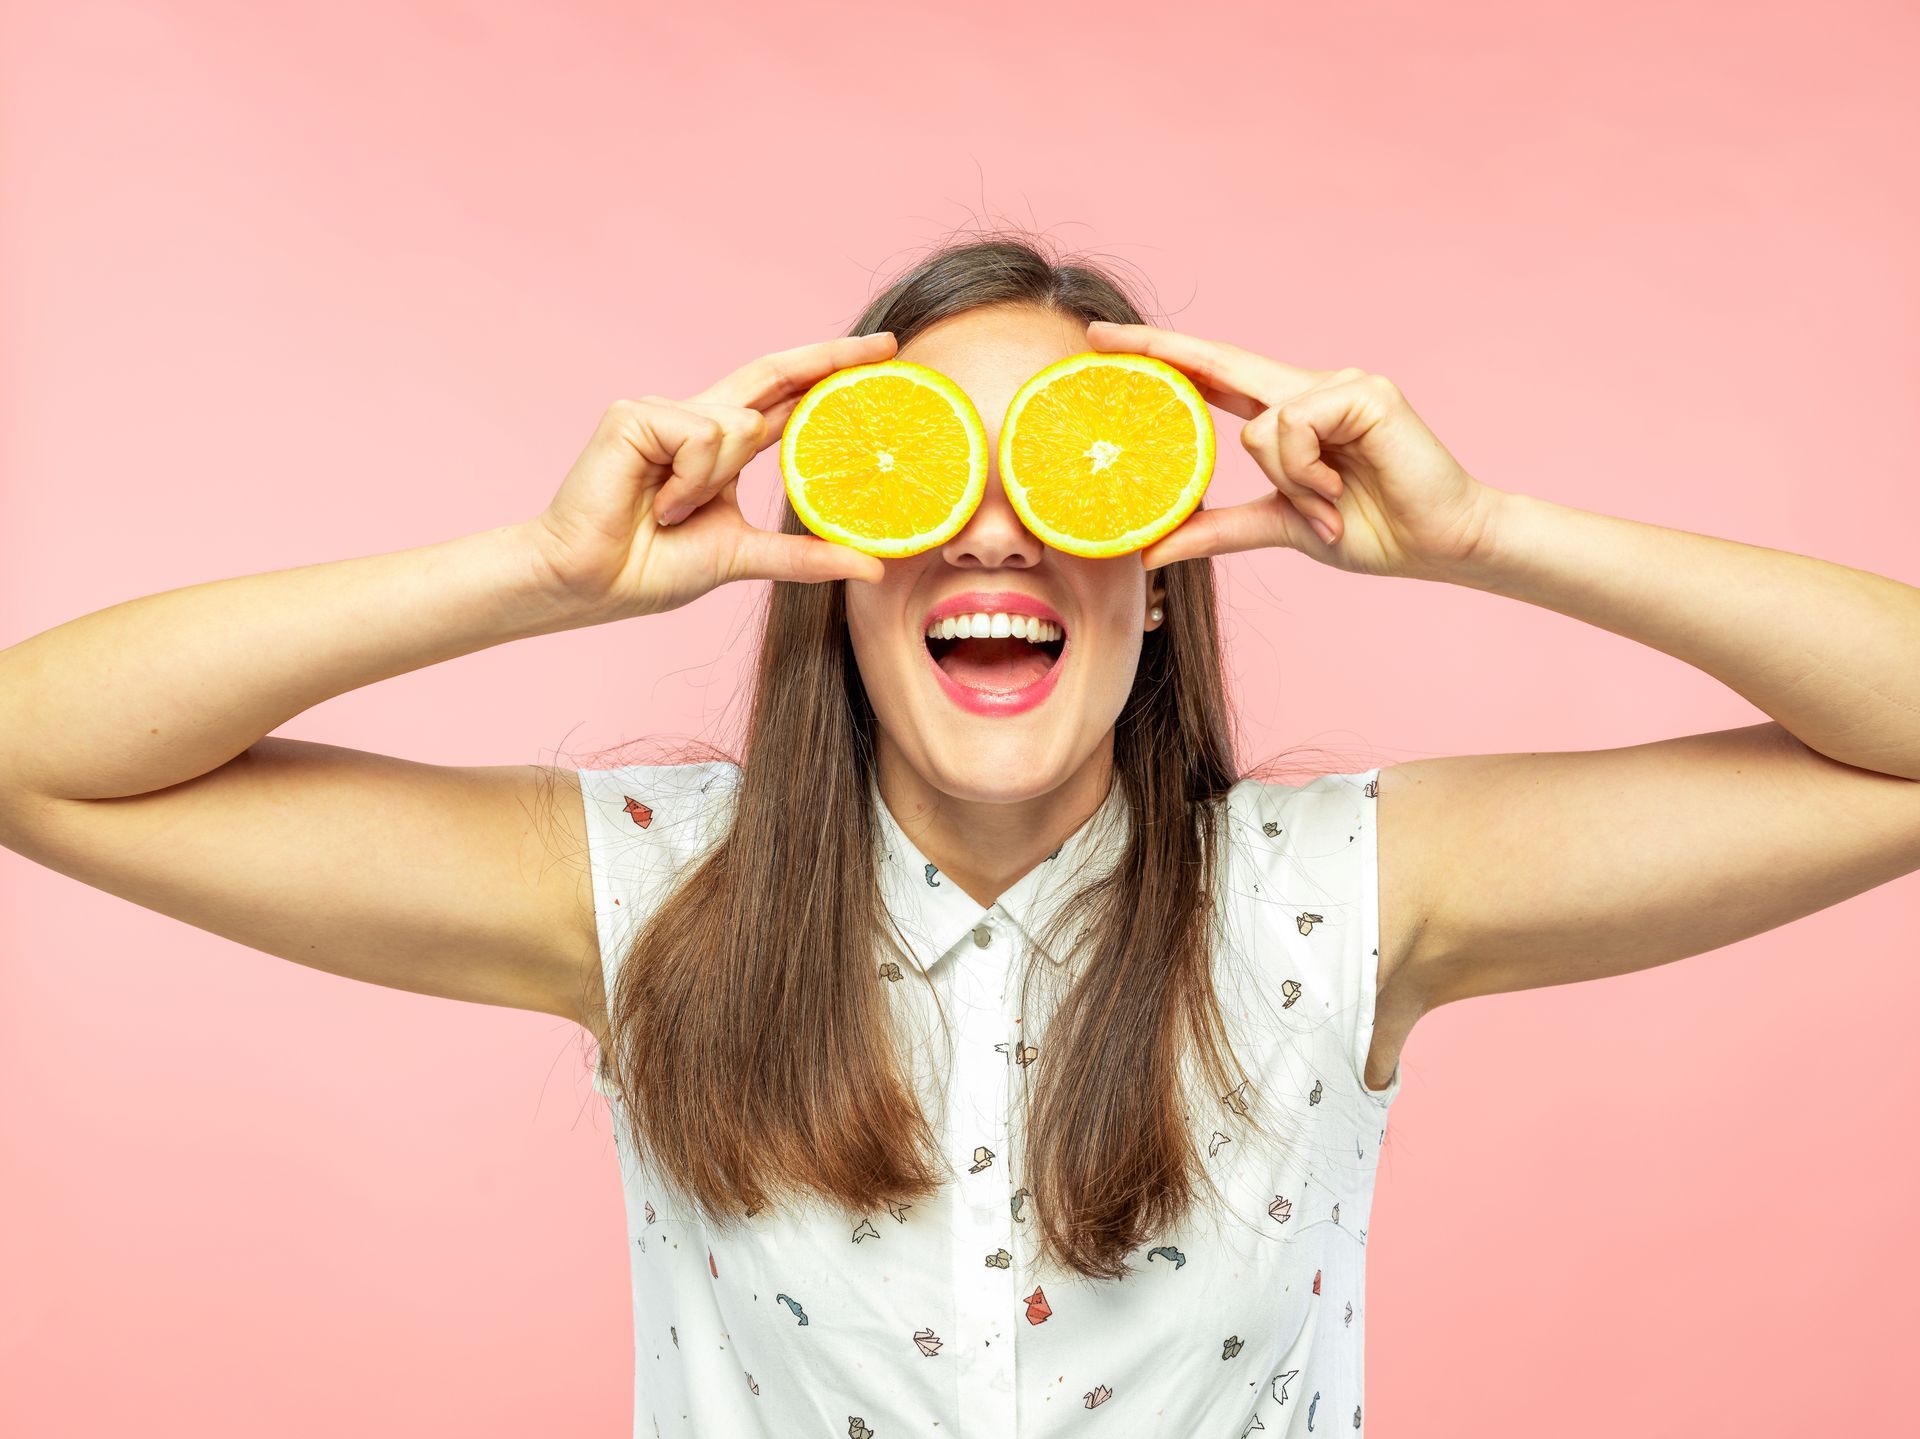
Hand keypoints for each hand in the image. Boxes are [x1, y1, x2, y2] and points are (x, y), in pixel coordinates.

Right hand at [523, 333, 895, 618]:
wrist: (587, 583)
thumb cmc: (649, 569)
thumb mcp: (743, 557)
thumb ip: (805, 556)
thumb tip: (873, 566)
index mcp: (718, 448)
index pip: (783, 401)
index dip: (827, 378)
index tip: (879, 363)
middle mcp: (695, 419)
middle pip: (773, 374)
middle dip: (831, 358)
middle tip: (889, 349)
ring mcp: (664, 411)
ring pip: (739, 425)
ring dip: (714, 482)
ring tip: (674, 514)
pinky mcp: (636, 414)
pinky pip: (702, 436)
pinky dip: (690, 480)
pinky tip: (659, 503)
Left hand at [1085, 320, 1505, 579]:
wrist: (1441, 545)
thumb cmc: (1372, 530)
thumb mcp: (1280, 528)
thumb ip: (1219, 530)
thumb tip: (1152, 549)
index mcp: (1288, 416)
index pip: (1214, 377)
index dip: (1164, 359)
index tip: (1106, 345)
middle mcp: (1308, 389)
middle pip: (1220, 362)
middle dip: (1158, 350)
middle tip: (1095, 336)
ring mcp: (1337, 384)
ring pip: (1259, 425)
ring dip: (1286, 480)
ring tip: (1325, 504)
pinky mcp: (1363, 392)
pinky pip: (1292, 428)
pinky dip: (1305, 471)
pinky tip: (1338, 490)